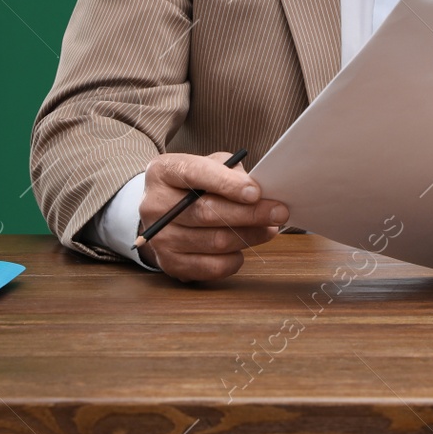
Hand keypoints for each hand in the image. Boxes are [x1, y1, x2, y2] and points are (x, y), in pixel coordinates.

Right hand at [137, 151, 286, 281]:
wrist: (166, 213)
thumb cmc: (195, 185)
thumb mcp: (208, 166)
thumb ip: (230, 172)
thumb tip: (260, 192)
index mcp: (162, 172)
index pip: (195, 173)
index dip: (227, 184)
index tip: (256, 192)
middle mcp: (154, 204)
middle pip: (207, 212)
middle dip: (249, 213)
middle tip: (279, 212)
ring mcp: (159, 237)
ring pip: (214, 241)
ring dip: (249, 236)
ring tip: (268, 229)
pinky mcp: (169, 263)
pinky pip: (210, 267)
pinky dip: (234, 259)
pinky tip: (243, 248)